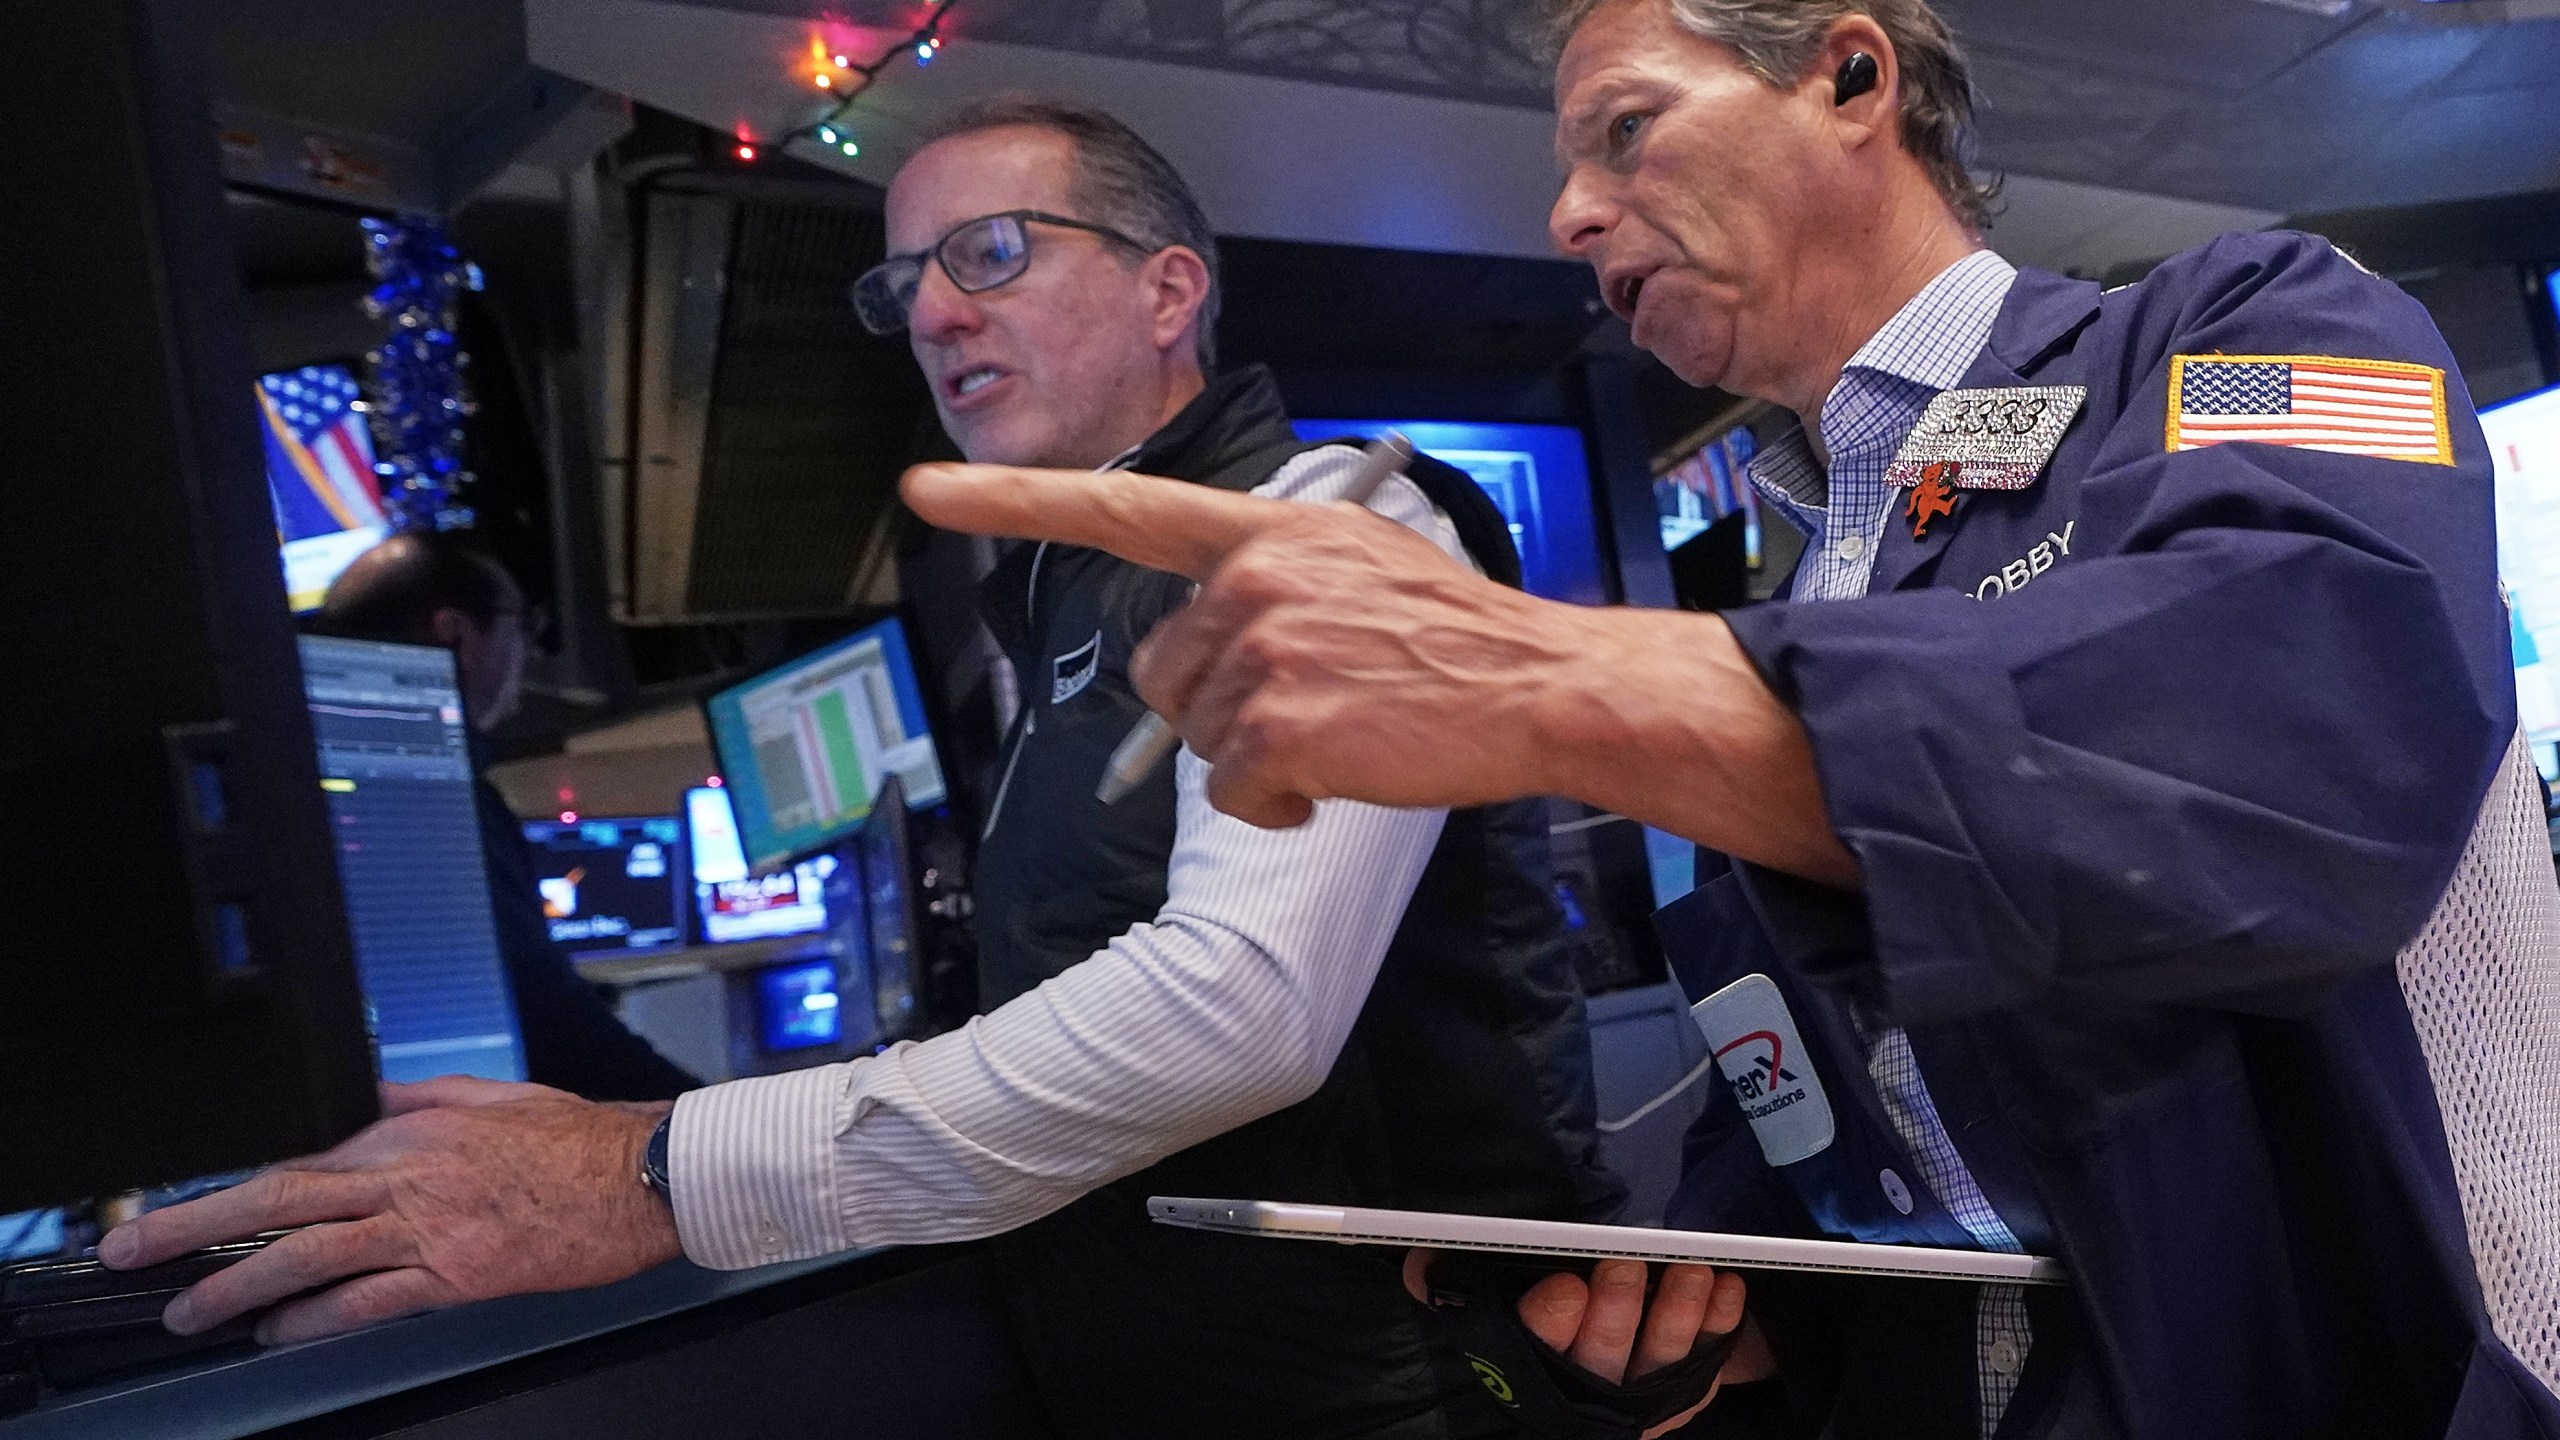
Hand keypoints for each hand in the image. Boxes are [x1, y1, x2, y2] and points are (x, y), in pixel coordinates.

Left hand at [98, 1077, 681, 1344]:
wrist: (641, 1175)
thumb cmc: (579, 1138)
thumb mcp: (491, 1094)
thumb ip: (419, 1098)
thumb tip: (365, 1100)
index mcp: (410, 1130)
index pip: (299, 1156)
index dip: (233, 1183)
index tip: (186, 1204)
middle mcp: (407, 1175)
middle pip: (278, 1197)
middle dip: (194, 1225)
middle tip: (136, 1249)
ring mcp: (429, 1228)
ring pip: (308, 1255)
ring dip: (236, 1285)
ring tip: (188, 1310)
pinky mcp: (457, 1274)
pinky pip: (368, 1302)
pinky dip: (314, 1319)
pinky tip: (279, 1332)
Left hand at [904, 461, 1581, 827]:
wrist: (1537, 684)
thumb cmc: (1457, 636)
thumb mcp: (1360, 560)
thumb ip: (1271, 572)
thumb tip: (1205, 630)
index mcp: (1266, 529)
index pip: (1119, 507)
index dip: (1013, 499)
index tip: (926, 491)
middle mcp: (1251, 579)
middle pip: (1164, 666)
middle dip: (1218, 701)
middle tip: (1315, 700)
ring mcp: (1261, 652)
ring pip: (1197, 733)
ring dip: (1259, 753)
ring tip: (1346, 728)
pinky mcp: (1276, 727)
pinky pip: (1233, 789)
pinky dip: (1278, 804)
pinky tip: (1342, 772)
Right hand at [1402, 1250, 1770, 1438]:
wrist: (1595, 1336)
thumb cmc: (1532, 1309)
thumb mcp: (1476, 1292)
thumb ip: (1443, 1281)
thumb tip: (1420, 1263)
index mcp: (1527, 1370)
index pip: (1531, 1353)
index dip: (1548, 1325)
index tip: (1565, 1286)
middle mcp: (1582, 1393)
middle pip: (1600, 1363)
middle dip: (1615, 1315)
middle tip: (1625, 1266)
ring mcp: (1636, 1398)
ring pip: (1660, 1365)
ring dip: (1678, 1317)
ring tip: (1695, 1271)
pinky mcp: (1680, 1390)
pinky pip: (1706, 1365)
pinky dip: (1720, 1327)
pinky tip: (1729, 1289)